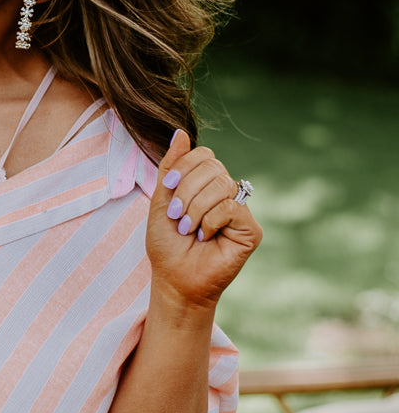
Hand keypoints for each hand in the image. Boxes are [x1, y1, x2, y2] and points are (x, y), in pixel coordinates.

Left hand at [145, 130, 261, 310]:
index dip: (184, 166)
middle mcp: (226, 194)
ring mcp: (240, 211)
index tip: (167, 188)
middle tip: (176, 216)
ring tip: (188, 229)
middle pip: (213, 166)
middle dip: (186, 190)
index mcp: (206, 186)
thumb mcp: (161, 202)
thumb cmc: (167, 245)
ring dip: (195, 208)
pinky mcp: (250, 230)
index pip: (204, 155)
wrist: (174, 280)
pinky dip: (210, 221)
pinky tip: (205, 237)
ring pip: (222, 185)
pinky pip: (231, 207)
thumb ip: (171, 168)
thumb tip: (180, 132)